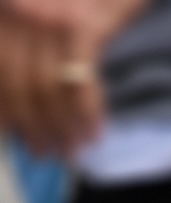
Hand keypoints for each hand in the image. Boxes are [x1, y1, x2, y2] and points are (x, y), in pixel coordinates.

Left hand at [0, 0, 148, 154]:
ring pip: (46, 88)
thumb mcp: (41, 8)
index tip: (12, 134)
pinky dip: (87, 113)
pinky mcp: (81, 26)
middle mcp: (16, 9)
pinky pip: (79, 81)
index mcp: (4, 8)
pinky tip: (94, 133)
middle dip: (32, 125)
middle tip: (45, 153)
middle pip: (17, 83)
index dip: (4, 107)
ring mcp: (47, 17)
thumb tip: (18, 92)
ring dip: (60, 128)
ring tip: (70, 151)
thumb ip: (23, 36)